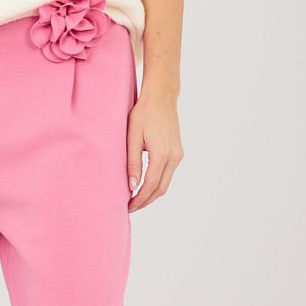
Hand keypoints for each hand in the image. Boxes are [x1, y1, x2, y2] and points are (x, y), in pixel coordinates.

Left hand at [126, 90, 184, 211]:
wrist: (162, 98)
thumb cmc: (144, 114)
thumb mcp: (133, 137)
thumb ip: (132, 162)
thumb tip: (132, 186)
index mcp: (162, 154)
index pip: (150, 185)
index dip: (139, 198)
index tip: (128, 206)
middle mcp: (174, 157)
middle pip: (161, 188)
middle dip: (146, 201)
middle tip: (130, 207)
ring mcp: (178, 155)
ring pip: (165, 183)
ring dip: (152, 194)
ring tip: (136, 199)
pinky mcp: (177, 152)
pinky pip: (168, 174)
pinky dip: (157, 183)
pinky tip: (145, 185)